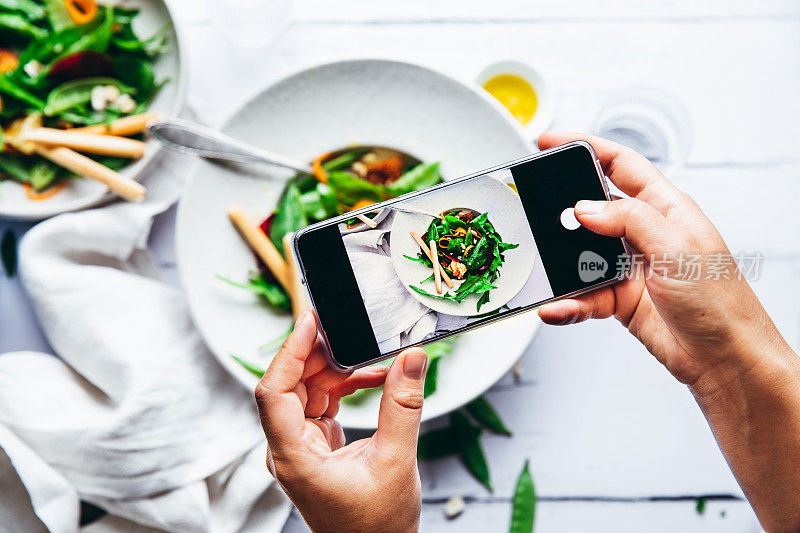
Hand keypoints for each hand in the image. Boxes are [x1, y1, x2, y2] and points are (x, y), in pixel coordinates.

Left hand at [255, 310, 426, 532]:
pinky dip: (346, 386)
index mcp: (293, 457)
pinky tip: (373, 378)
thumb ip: (402, 406)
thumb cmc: (376, 526)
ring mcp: (299, 446)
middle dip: (320, 354)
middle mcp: (287, 449)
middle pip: (290, 384)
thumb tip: (412, 359)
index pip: (273, 392)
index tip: (310, 321)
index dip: (288, 352)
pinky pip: (322, 402)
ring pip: (307, 390)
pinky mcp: (314, 444)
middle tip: (349, 330)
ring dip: (338, 369)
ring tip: (373, 358)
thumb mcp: (395, 462)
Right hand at [536, 131, 786, 386]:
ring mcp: (629, 266)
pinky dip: (568, 302)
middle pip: (593, 207)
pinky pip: (582, 294)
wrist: (725, 360)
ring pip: (580, 255)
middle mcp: (645, 233)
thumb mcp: (678, 248)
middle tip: (534, 208)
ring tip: (547, 270)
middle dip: (562, 208)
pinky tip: (560, 307)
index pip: (620, 164)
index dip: (585, 147)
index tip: (551, 142)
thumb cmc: (722, 304)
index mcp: (665, 208)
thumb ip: (630, 220)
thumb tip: (585, 207)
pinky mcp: (618, 298)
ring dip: (562, 265)